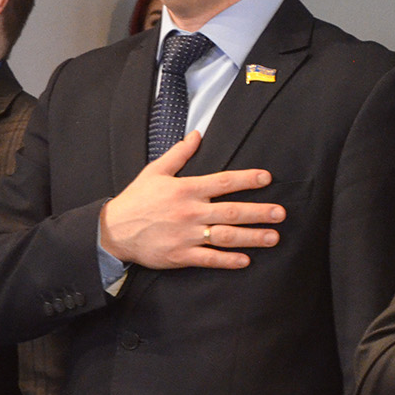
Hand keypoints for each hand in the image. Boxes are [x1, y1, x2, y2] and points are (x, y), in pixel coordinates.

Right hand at [98, 130, 284, 269]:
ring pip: (225, 236)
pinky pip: (209, 259)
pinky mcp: (181, 255)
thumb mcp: (155, 171)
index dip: (246, 179)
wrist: (113, 231)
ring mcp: (186, 235)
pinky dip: (228, 260)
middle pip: (231, 211)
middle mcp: (190, 212)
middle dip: (259, 212)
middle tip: (280, 213)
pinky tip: (246, 260)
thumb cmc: (136, 199)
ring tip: (273, 237)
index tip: (266, 178)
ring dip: (251, 237)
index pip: (223, 182)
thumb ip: (180, 153)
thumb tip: (197, 134)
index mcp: (186, 189)